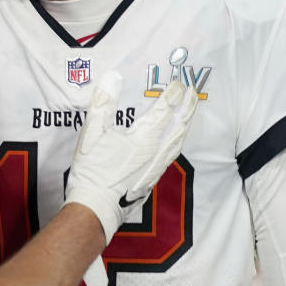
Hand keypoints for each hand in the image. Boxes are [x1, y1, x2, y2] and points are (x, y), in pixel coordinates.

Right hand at [64, 72, 198, 285]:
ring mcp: (156, 167)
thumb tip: (113, 77)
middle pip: (178, 126)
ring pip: (178, 142)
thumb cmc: (92, 170)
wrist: (95, 207)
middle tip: (193, 92)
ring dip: (185, 124)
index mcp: (143, 138)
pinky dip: (178, 141)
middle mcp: (156, 152)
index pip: (164, 111)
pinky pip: (172, 154)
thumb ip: (104, 103)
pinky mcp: (152, 179)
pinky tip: (175, 142)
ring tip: (189, 113)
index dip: (172, 95)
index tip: (179, 82)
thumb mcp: (92, 132)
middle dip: (187, 107)